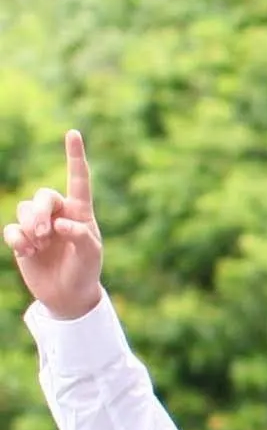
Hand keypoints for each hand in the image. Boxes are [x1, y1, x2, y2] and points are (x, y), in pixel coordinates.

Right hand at [7, 130, 105, 320]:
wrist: (67, 295)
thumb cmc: (86, 271)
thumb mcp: (91, 255)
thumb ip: (81, 237)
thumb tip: (61, 224)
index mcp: (80, 212)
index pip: (78, 180)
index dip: (75, 156)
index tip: (73, 133)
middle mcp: (58, 214)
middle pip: (42, 196)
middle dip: (40, 213)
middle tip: (46, 235)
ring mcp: (38, 226)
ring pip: (23, 210)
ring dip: (30, 228)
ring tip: (40, 246)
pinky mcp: (22, 238)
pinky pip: (11, 229)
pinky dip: (17, 240)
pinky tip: (28, 252)